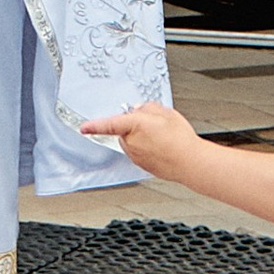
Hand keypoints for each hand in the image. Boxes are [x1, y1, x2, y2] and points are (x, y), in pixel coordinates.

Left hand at [83, 100, 204, 184]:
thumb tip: (140, 110)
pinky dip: (149, 149)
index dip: (94, 125)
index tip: (84, 127)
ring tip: (163, 138)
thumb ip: (149, 108)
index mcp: (134, 126)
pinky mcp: (142, 165)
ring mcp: (136, 156)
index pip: (109, 124)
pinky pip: (141, 152)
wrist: (190, 162)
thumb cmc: (180, 139)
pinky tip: (164, 148)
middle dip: (134, 126)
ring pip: (133, 141)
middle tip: (155, 125)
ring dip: (142, 138)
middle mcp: (131, 142)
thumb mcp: (166, 113)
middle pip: (125, 130)